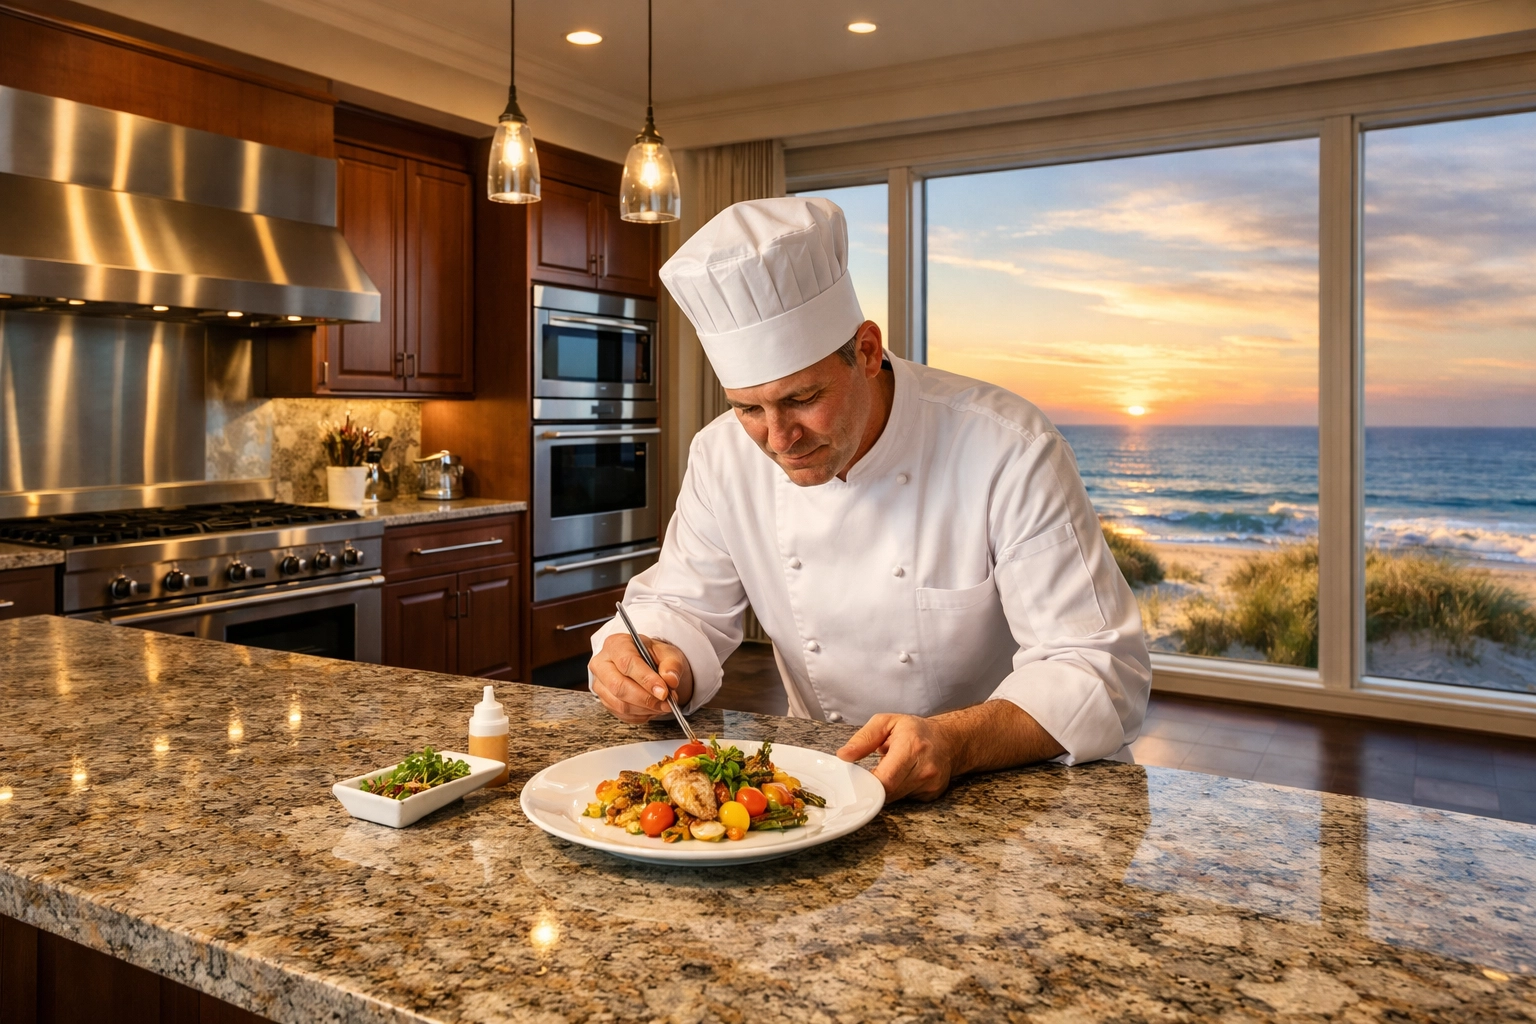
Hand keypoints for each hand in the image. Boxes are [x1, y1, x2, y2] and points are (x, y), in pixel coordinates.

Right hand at [589, 632, 693, 724]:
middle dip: (646, 698)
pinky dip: (641, 715)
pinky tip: (652, 708)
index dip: (646, 679)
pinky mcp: (604, 700)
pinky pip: (622, 714)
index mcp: (616, 644)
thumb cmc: (654, 656)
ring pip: (620, 704)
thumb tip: (670, 680)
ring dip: (645, 709)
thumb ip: (671, 665)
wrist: (647, 664)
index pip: (627, 663)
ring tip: (663, 705)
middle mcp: (602, 663)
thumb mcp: (668, 653)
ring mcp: (600, 684)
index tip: (664, 692)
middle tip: (666, 702)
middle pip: (618, 686)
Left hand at [836, 713, 957, 801]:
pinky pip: (906, 799)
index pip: (886, 778)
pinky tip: (901, 777)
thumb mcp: (886, 722)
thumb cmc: (916, 730)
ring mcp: (931, 784)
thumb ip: (864, 738)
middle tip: (868, 775)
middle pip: (889, 792)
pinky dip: (898, 791)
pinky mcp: (932, 794)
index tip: (857, 780)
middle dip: (873, 786)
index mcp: (912, 746)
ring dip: (885, 789)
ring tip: (888, 770)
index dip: (867, 783)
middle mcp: (925, 768)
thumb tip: (845, 755)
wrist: (949, 739)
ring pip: (896, 798)